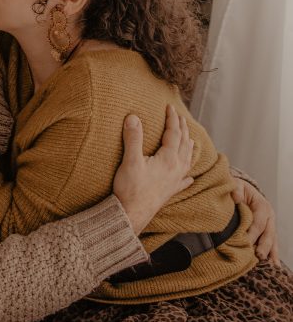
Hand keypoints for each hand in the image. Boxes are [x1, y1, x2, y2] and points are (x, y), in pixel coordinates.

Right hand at [113, 106, 194, 234]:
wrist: (131, 215)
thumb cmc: (130, 189)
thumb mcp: (130, 161)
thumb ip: (133, 138)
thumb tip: (133, 117)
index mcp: (168, 159)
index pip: (174, 133)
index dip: (172, 119)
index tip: (170, 107)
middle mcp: (176, 169)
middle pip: (184, 144)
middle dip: (182, 129)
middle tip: (180, 117)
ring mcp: (175, 181)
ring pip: (187, 160)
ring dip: (188, 147)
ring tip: (190, 139)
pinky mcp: (170, 192)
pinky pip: (184, 181)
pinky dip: (188, 175)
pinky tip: (190, 177)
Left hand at [232, 178, 279, 266]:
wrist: (243, 191)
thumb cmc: (238, 189)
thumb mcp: (236, 185)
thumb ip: (236, 190)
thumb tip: (236, 198)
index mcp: (263, 206)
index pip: (258, 222)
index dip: (253, 233)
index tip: (246, 242)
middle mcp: (269, 217)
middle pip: (268, 233)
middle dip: (264, 245)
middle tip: (259, 255)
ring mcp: (270, 225)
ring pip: (272, 240)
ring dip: (271, 252)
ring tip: (271, 264)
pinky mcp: (268, 232)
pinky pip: (272, 244)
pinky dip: (273, 254)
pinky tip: (274, 264)